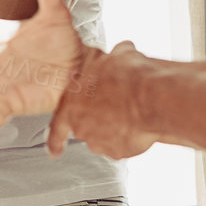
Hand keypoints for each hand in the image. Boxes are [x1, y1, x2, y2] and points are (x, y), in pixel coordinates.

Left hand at [47, 40, 158, 159]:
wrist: (152, 98)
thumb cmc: (129, 78)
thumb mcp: (114, 58)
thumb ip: (108, 62)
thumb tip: (120, 54)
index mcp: (72, 104)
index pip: (57, 126)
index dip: (55, 138)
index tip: (54, 149)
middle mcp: (82, 126)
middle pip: (85, 126)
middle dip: (98, 119)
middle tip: (115, 106)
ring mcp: (100, 141)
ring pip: (105, 136)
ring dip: (115, 127)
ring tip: (131, 112)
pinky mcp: (119, 151)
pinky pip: (123, 145)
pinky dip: (130, 136)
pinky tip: (139, 123)